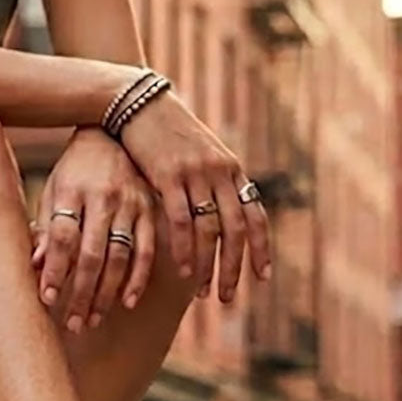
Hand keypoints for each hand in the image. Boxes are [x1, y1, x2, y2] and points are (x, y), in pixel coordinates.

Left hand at [32, 128, 156, 330]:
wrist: (114, 133)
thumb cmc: (73, 171)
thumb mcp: (54, 191)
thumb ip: (46, 227)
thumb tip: (35, 266)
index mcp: (71, 190)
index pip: (62, 236)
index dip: (55, 270)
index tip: (46, 299)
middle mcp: (103, 198)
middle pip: (91, 254)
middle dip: (80, 293)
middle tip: (71, 324)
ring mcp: (130, 204)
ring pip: (119, 257)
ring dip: (106, 294)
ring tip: (91, 320)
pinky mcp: (151, 210)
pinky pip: (148, 250)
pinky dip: (139, 279)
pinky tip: (127, 302)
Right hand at [119, 91, 270, 302]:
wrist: (138, 103)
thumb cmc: (164, 133)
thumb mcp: (198, 155)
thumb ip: (210, 182)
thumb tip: (217, 212)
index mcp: (231, 169)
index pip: (255, 215)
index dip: (261, 248)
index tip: (262, 278)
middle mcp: (220, 172)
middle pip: (236, 229)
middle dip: (235, 267)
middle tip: (229, 297)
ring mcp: (196, 174)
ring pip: (212, 230)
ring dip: (210, 266)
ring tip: (205, 292)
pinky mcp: (169, 176)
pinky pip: (182, 220)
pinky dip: (185, 250)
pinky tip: (184, 272)